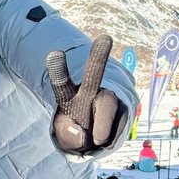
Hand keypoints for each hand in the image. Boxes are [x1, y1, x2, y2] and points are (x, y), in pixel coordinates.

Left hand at [46, 34, 126, 154]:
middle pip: (94, 74)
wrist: (96, 140)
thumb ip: (69, 137)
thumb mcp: (65, 140)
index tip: (54, 53)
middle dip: (99, 57)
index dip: (58, 70)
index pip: (62, 84)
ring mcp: (108, 98)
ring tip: (95, 140)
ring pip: (107, 107)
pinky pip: (118, 127)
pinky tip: (104, 137)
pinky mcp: (124, 108)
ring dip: (100, 130)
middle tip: (105, 38)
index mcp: (68, 96)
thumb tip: (83, 134)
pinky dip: (109, 139)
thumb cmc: (75, 134)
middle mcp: (89, 92)